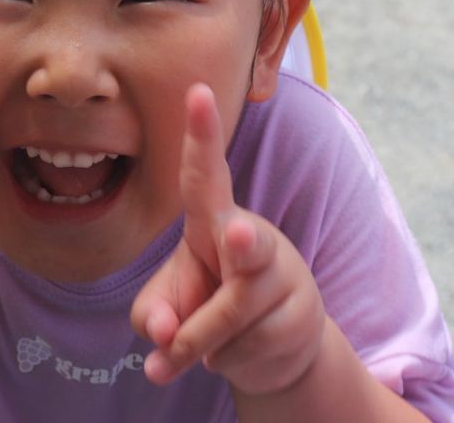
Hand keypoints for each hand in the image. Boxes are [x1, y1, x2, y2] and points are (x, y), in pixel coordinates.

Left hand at [131, 84, 326, 396]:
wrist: (274, 346)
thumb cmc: (210, 304)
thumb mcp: (168, 305)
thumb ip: (151, 314)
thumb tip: (163, 334)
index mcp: (213, 220)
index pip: (204, 174)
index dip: (202, 135)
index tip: (198, 92)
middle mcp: (251, 238)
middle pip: (248, 245)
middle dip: (245, 243)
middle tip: (241, 234)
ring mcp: (281, 277)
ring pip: (229, 319)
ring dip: (200, 344)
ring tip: (194, 350)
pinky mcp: (302, 316)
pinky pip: (244, 350)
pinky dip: (224, 362)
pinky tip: (233, 351)